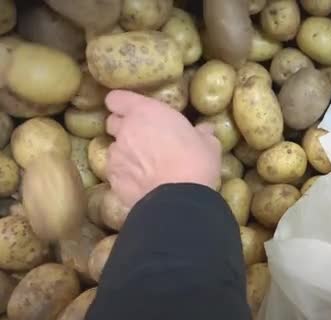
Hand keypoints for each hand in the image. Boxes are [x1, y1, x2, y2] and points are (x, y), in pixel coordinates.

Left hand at [105, 90, 220, 207]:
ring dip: (126, 155)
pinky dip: (126, 176)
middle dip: (124, 129)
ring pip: (115, 150)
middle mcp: (125, 130)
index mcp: (145, 112)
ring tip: (145, 168)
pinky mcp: (113, 180)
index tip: (134, 112)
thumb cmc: (196, 163)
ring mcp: (116, 156)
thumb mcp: (208, 144)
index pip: (116, 98)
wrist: (180, 200)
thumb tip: (205, 130)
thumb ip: (202, 133)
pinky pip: (116, 173)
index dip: (123, 105)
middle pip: (113, 123)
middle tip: (143, 139)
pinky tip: (143, 184)